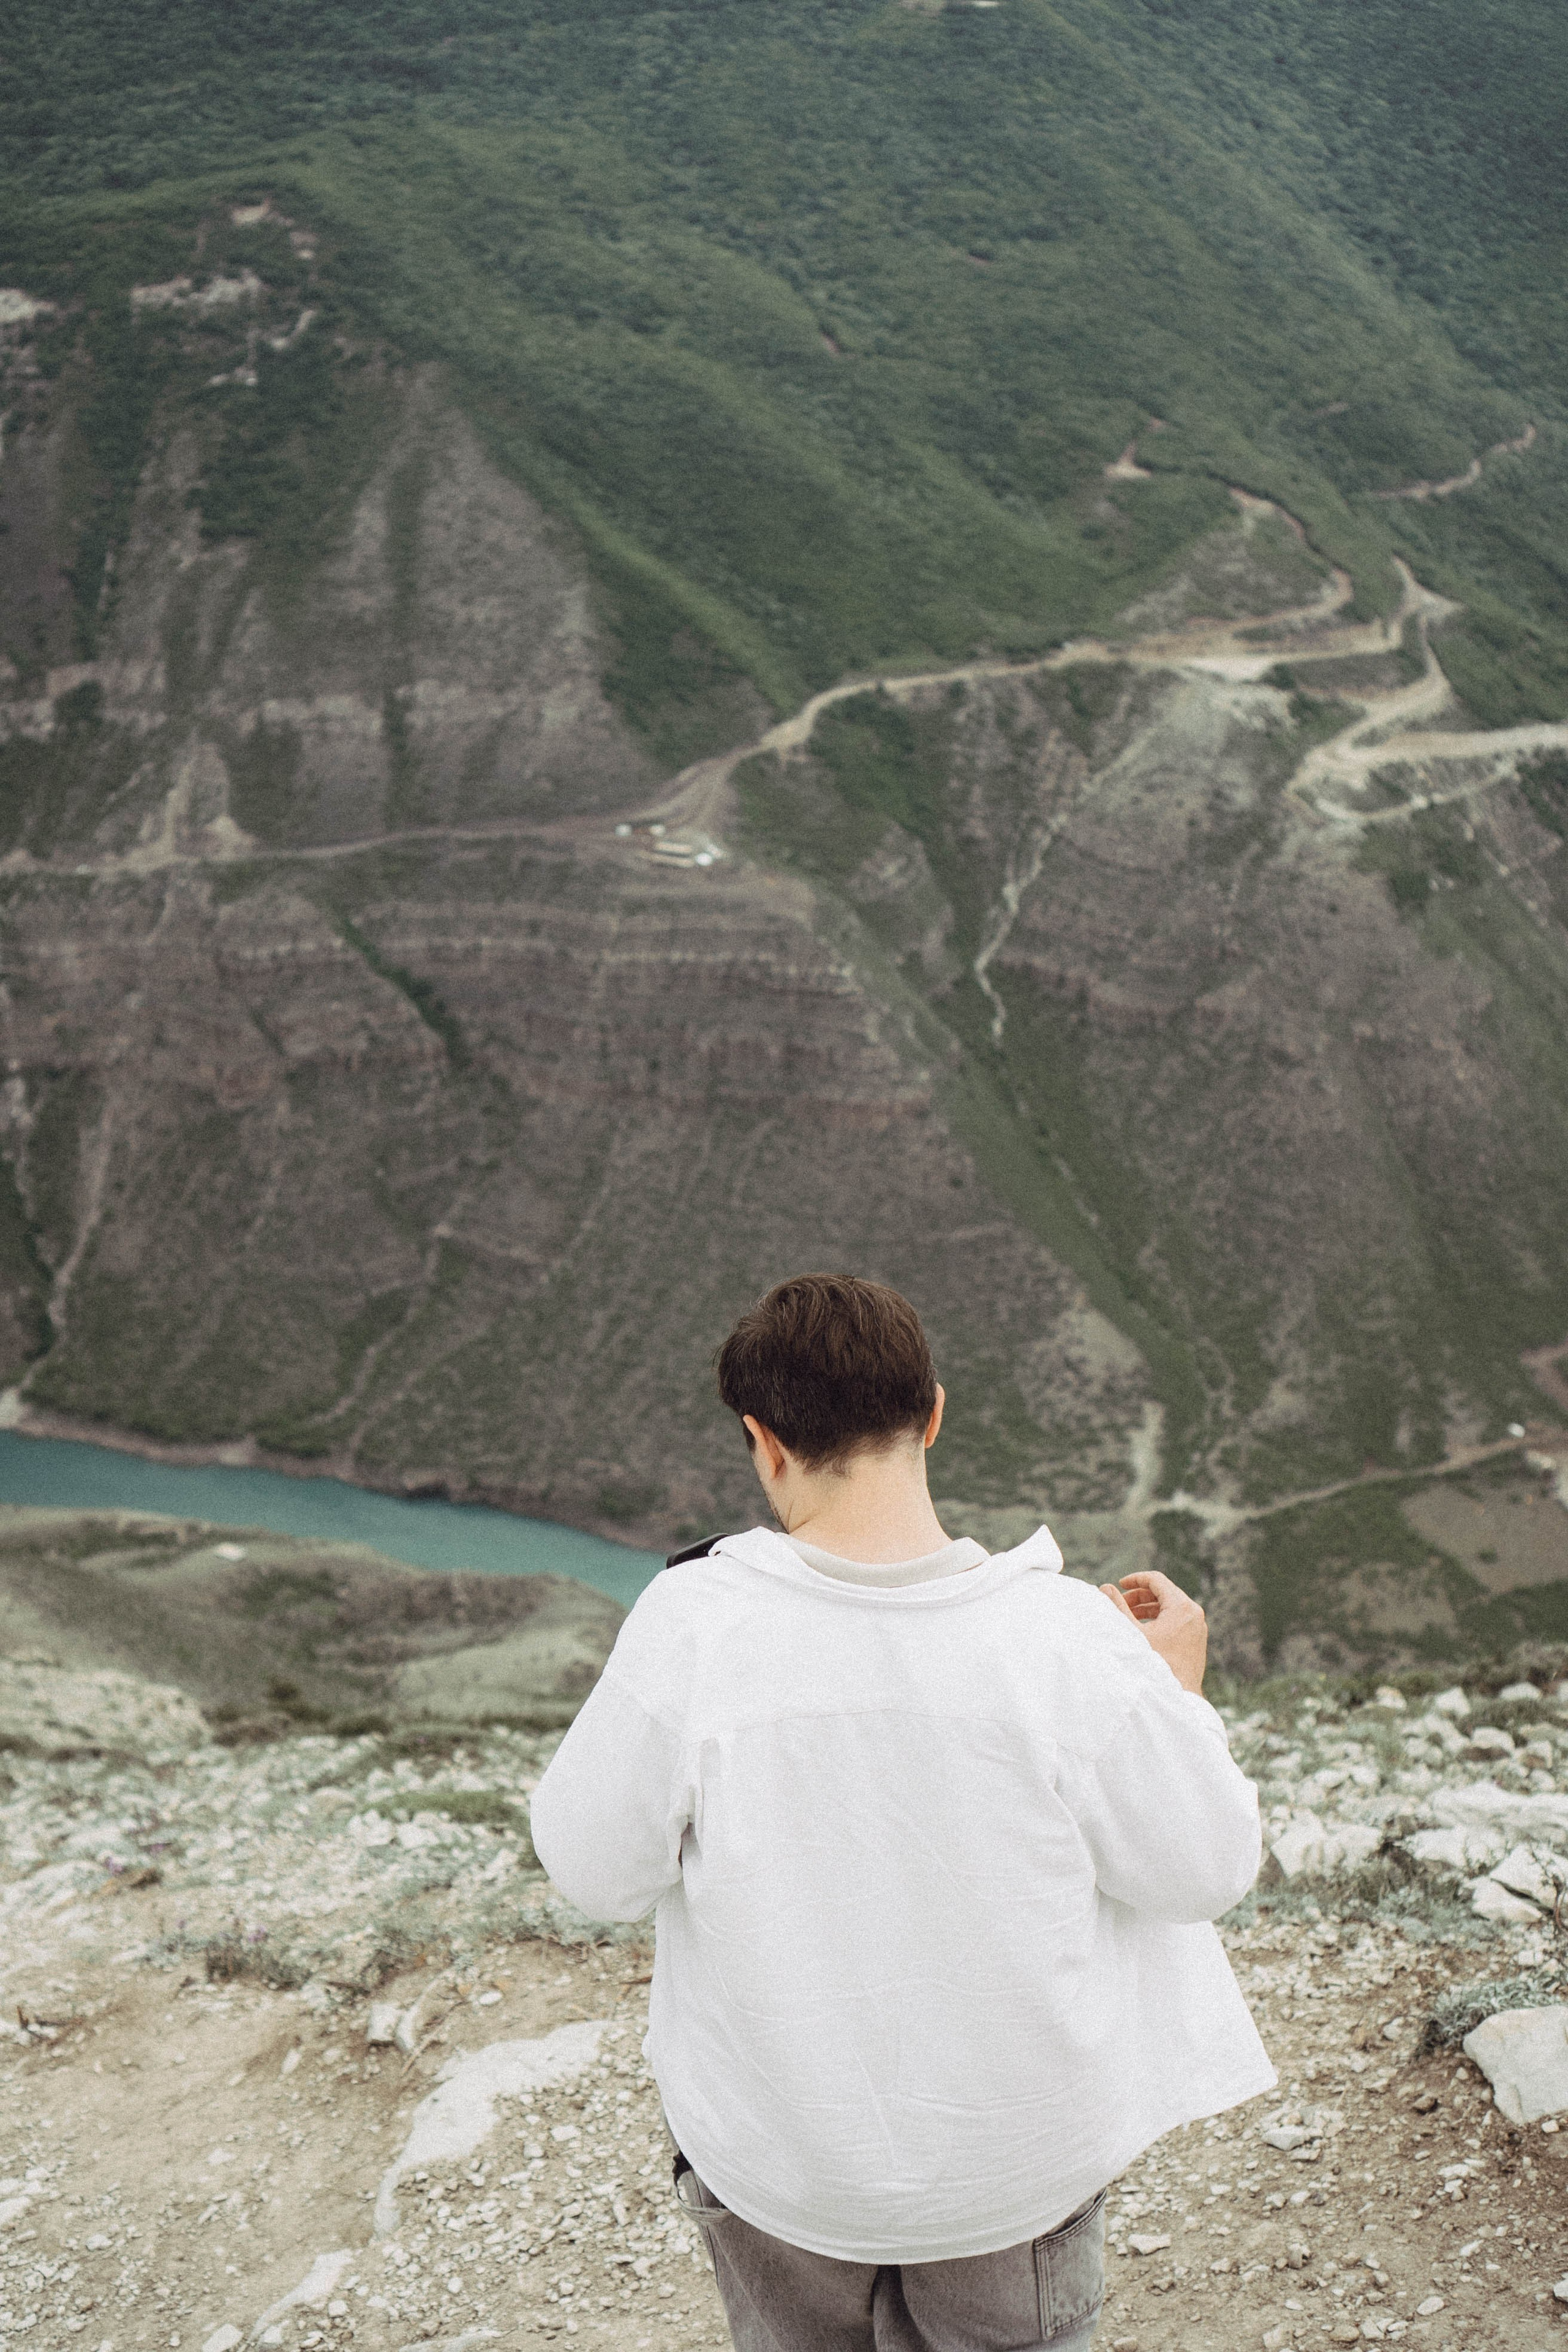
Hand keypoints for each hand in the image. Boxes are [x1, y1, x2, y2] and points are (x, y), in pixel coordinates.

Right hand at [1099, 1570, 1207, 1692]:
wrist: (1179, 1694)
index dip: (1135, 1579)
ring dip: (1148, 1607)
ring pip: (1170, 1605)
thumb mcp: (1134, 1634)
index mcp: (1181, 1607)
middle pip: (1164, 1591)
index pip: (1156, 1579)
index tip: (1119, 1585)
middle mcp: (1194, 1612)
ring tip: (1129, 1616)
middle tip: (1121, 1604)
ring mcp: (1198, 1625)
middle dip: (1139, 1595)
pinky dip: (1160, 1617)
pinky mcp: (1197, 1636)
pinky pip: (1178, 1618)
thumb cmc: (1157, 1664)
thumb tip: (1105, 1588)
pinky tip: (1144, 1628)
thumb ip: (1119, 1608)